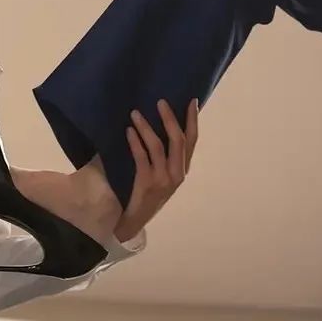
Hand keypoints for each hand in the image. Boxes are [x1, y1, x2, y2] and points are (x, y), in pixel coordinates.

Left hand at [115, 98, 198, 241]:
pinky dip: (135, 142)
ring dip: (146, 127)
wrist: (136, 219)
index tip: (192, 101)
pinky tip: (129, 131)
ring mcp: (163, 179)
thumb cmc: (150, 193)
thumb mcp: (166, 174)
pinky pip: (141, 156)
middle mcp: (177, 173)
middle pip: (178, 140)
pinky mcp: (147, 182)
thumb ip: (169, 155)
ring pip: (157, 146)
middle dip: (170, 118)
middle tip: (160, 102)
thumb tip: (165, 124)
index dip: (193, 120)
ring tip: (135, 113)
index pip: (193, 140)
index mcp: (184, 169)